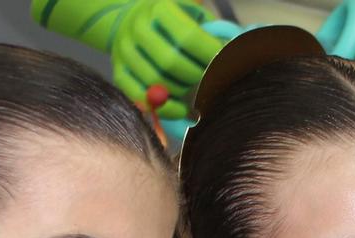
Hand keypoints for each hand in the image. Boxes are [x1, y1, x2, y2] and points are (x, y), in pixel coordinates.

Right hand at [111, 0, 221, 117]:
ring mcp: (124, 51)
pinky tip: (181, 110)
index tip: (225, 63)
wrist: (130, 21)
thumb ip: (212, 30)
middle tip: (211, 81)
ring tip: (197, 92)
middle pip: (170, 61)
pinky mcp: (118, 73)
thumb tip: (235, 50)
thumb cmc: (173, 21)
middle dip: (196, 76)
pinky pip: (140, 97)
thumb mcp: (192, 14)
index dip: (209, 54)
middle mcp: (137, 27)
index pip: (187, 36)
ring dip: (182, 92)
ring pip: (155, 81)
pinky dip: (163, 109)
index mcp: (158, 8)